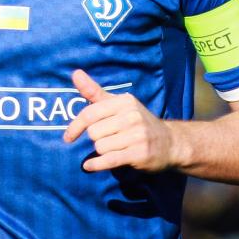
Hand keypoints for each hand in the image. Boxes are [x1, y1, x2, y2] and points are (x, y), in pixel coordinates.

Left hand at [63, 69, 179, 171]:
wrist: (170, 143)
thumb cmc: (138, 122)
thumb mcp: (118, 104)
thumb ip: (94, 91)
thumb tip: (75, 73)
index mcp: (125, 101)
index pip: (90, 114)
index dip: (75, 126)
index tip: (68, 137)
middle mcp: (132, 116)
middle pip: (94, 133)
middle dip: (96, 139)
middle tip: (110, 139)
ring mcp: (137, 135)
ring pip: (100, 147)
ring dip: (102, 151)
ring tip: (116, 148)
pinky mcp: (139, 153)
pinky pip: (109, 160)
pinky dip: (96, 164)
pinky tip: (89, 165)